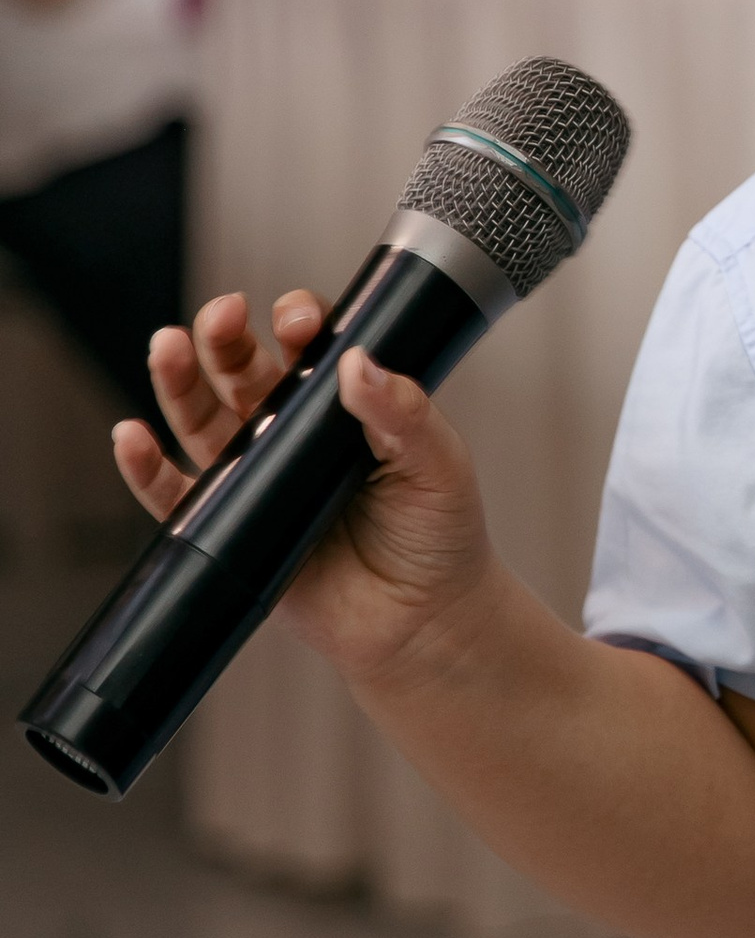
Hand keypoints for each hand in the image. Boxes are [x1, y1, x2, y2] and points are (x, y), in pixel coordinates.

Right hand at [112, 289, 497, 690]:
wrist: (422, 622)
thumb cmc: (438, 535)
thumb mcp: (438, 464)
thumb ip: (404, 413)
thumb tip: (357, 362)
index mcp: (341, 404)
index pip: (307, 346)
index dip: (297, 322)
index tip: (299, 321)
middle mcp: (290, 430)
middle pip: (242, 369)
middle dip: (226, 336)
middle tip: (223, 315)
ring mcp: (254, 475)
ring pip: (200, 416)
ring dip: (178, 379)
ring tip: (168, 348)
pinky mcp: (227, 527)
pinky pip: (174, 493)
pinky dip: (145, 466)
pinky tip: (131, 436)